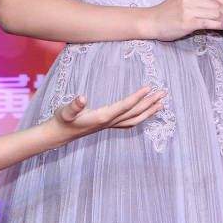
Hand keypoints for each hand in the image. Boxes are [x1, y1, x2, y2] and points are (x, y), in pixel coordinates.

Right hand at [50, 86, 166, 141]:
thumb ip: (74, 105)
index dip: (137, 97)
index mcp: (102, 117)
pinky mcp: (108, 125)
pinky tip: (145, 113)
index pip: (124, 106)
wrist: (59, 134)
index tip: (148, 87)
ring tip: (161, 104)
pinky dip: (140, 117)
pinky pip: (129, 122)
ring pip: (134, 119)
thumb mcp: (65, 111)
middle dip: (150, 103)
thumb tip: (82, 97)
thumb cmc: (62, 120)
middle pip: (134, 113)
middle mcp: (109, 122)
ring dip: (149, 111)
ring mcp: (110, 125)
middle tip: (163, 93)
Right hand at [142, 0, 222, 40]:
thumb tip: (216, 7)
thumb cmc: (167, 13)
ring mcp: (187, 9)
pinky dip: (219, 24)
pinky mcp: (187, 22)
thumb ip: (197, 0)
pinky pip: (208, 22)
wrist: (151, 22)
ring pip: (213, 12)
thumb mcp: (181, 0)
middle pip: (215, 3)